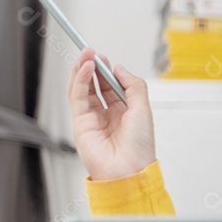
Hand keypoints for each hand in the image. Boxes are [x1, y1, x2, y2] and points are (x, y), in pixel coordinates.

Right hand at [67, 47, 156, 179]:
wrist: (128, 170)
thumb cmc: (139, 147)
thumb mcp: (143, 109)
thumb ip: (133, 86)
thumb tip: (119, 68)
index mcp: (125, 113)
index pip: (112, 87)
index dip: (108, 71)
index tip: (105, 57)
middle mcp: (108, 115)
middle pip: (95, 86)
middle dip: (93, 67)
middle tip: (91, 51)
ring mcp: (92, 119)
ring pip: (83, 89)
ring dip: (83, 70)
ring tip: (86, 54)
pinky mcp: (80, 123)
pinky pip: (77, 97)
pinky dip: (79, 81)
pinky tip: (85, 68)